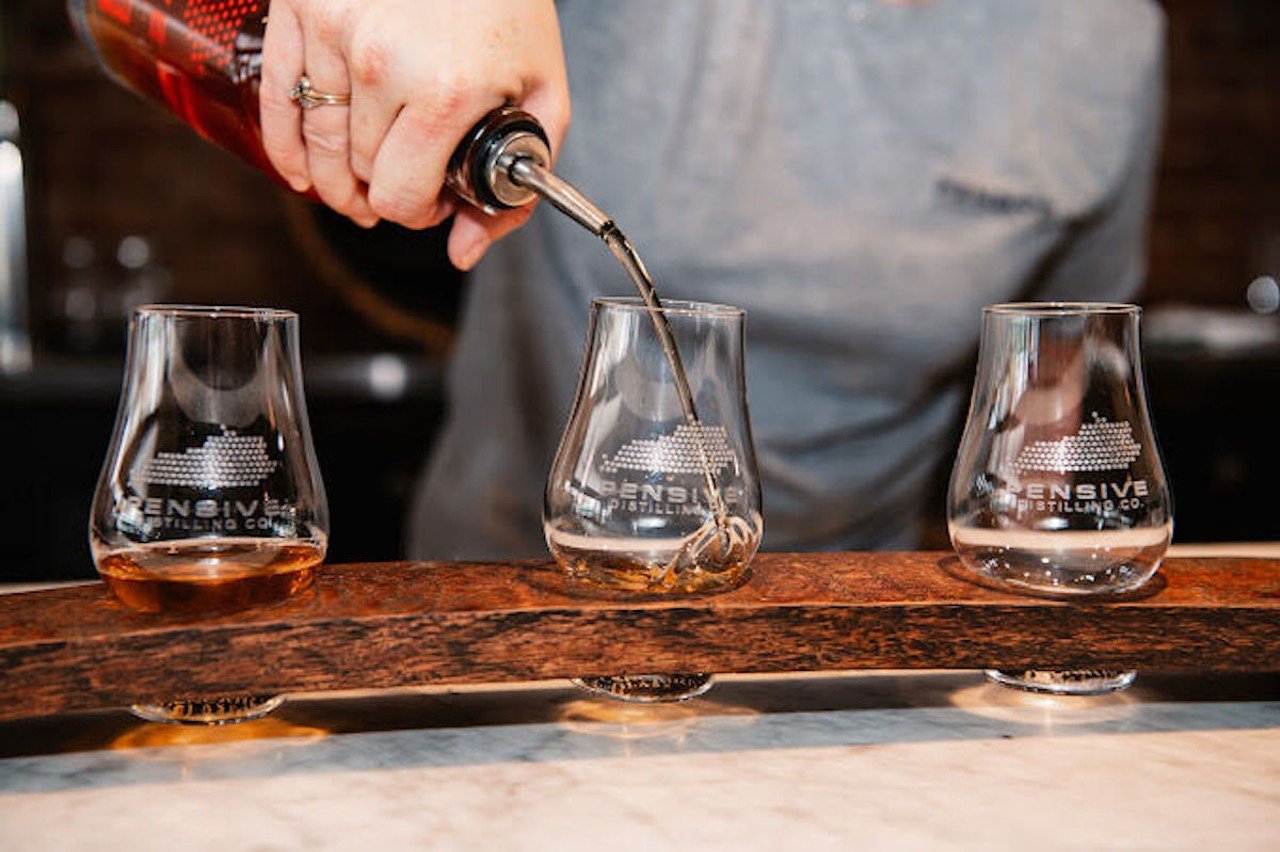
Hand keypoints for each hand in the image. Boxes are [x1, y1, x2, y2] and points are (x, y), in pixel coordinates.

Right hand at [260, 0, 569, 268]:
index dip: (417, 212)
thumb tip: (462, 250)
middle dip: (383, 191)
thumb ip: (514, 183)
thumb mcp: (544, 94)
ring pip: (317, 146)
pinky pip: (277, 99)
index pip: (400, 197)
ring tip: (355, 187)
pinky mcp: (299, 8)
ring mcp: (333, 35)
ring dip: (334, 179)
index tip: (431, 202)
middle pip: (358, 175)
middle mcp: (382, 66)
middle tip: (406, 180)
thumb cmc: (508, 3)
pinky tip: (301, 172)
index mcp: (446, 94)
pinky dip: (286, 146)